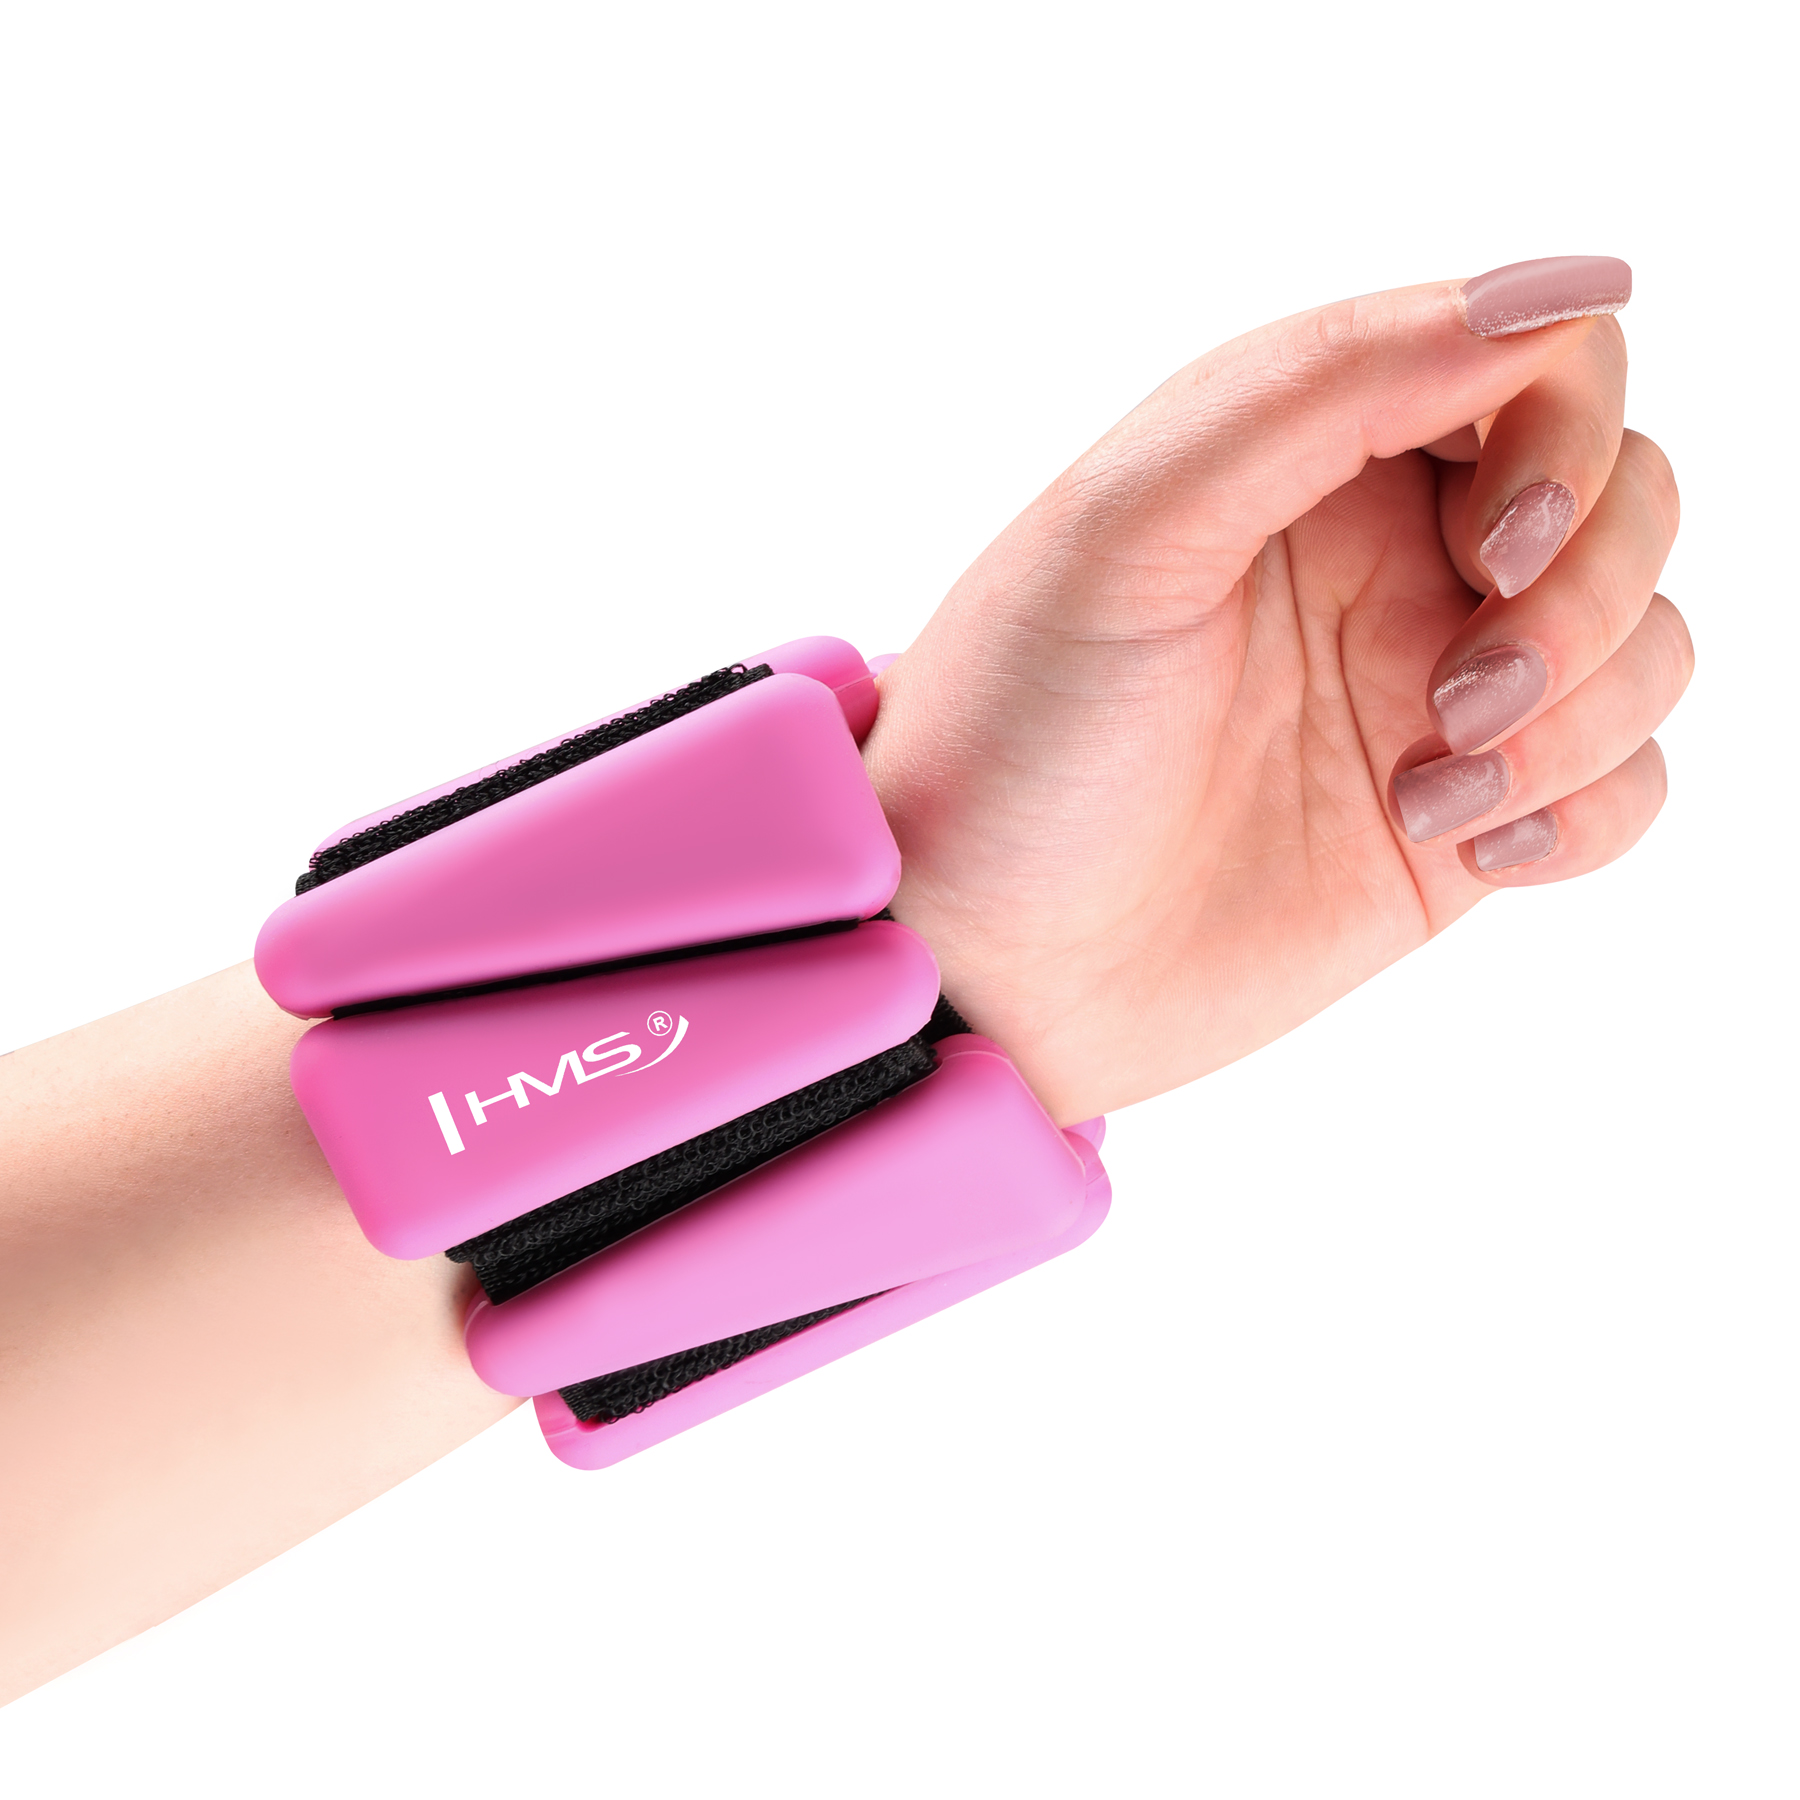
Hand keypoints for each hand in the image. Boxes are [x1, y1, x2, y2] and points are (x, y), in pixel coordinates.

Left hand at [863, 257, 1688, 1122]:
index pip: (1543, 363)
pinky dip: (1587, 809)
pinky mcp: (1461, 822)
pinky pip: (1623, 781)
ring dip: (1580, 716)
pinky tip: (1468, 847)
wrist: (984, 960)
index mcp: (1312, 457)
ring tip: (1427, 792)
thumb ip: (1321, 385)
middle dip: (1584, 595)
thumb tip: (1564, 289)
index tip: (1490, 546)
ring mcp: (1434, 693)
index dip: (1565, 443)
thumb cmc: (1019, 737)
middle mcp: (1392, 560)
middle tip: (1455, 694)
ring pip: (1646, 642)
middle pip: (1627, 498)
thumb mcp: (1127, 526)